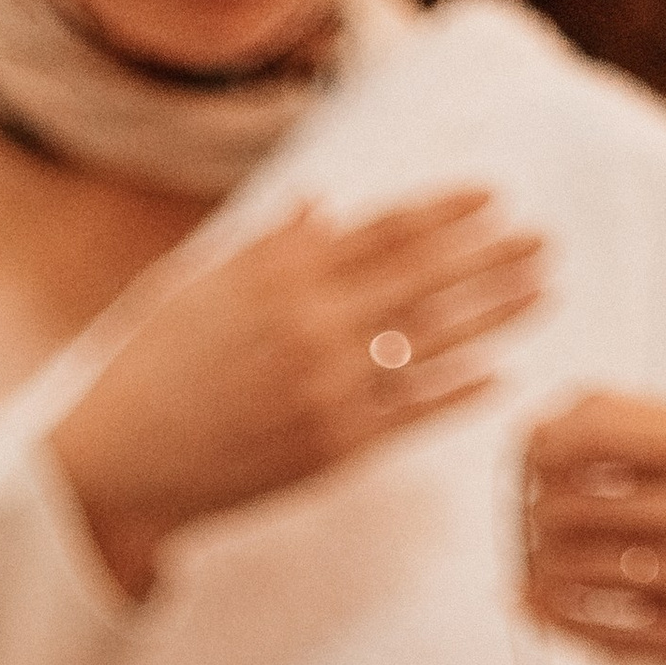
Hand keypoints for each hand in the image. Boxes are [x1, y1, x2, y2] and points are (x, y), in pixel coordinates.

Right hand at [51, 192, 546, 597]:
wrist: (121, 466)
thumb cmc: (153, 371)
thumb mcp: (202, 287)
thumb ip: (270, 249)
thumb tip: (321, 210)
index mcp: (282, 273)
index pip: (386, 230)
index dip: (446, 212)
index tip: (492, 197)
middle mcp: (313, 324)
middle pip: (425, 279)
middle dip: (490, 257)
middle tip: (543, 240)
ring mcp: (328, 389)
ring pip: (432, 344)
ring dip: (494, 315)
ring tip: (542, 293)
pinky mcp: (333, 449)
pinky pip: (413, 415)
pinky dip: (460, 392)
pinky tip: (501, 373)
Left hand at [520, 392, 665, 664]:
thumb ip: (609, 419)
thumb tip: (530, 432)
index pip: (593, 433)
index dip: (542, 453)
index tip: (534, 467)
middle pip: (576, 508)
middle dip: (534, 519)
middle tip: (532, 527)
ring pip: (586, 572)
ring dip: (542, 573)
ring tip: (539, 569)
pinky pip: (608, 633)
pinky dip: (560, 619)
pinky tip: (544, 606)